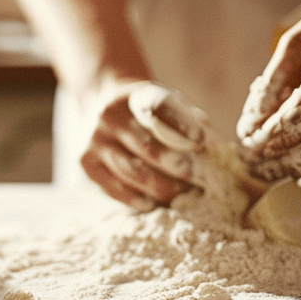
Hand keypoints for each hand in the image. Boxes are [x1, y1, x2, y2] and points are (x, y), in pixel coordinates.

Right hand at [78, 80, 214, 208]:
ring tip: (181, 196)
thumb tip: (216, 144)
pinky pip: (111, 186)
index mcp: (134, 95)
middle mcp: (109, 114)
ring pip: (130, 170)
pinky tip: (151, 204)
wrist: (102, 106)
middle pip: (146, 146)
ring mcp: (94, 138)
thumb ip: (189, 119)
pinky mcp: (84, 161)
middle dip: (176, 166)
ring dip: (159, 187)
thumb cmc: (146, 112)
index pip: (159, 106)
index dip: (181, 123)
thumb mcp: (166, 103)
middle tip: (200, 181)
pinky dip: (133, 198)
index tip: (201, 141)